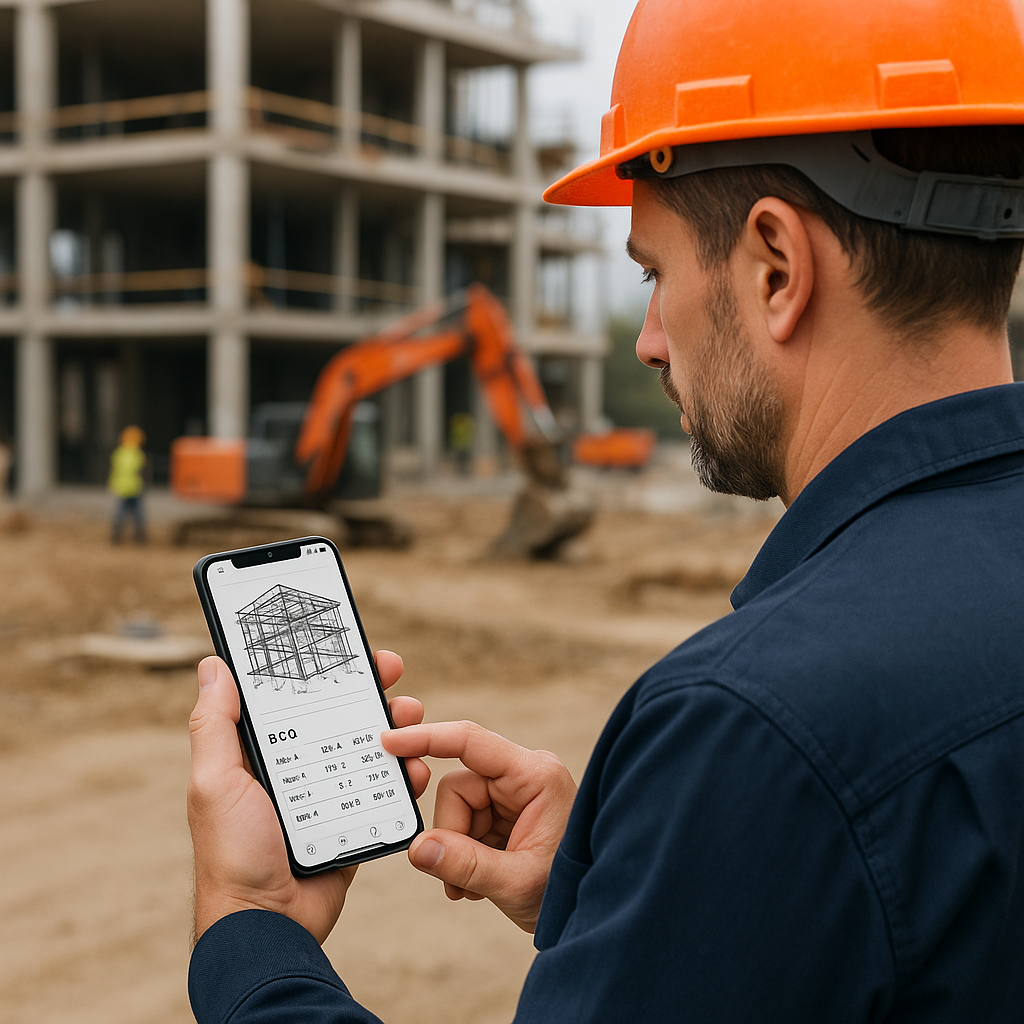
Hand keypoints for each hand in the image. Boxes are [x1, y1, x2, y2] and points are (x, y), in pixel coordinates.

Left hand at [188, 651, 428, 943]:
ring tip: (412, 714)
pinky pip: (384, 790)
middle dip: (368, 688)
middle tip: (392, 669)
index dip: (318, 667)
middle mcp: (296, 767)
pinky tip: (414, 769)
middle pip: (339, 714)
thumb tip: (212, 665)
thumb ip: (215, 726)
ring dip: (395, 726)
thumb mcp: (215, 783)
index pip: (293, 696)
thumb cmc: (232, 855)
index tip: (344, 643)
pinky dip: (403, 775)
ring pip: (368, 747)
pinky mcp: (353, 820)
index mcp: (262, 752)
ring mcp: (327, 794)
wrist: (269, 926)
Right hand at [381, 720, 575, 931]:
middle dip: (452, 836)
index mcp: (535, 775)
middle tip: (460, 882)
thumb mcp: (516, 883)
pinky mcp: (507, 812)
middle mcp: (524, 775)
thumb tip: (417, 848)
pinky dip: (465, 855)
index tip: (390, 742)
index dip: (428, 739)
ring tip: (476, 888)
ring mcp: (515, 793)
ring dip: (458, 851)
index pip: (471, 743)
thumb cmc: (567, 891)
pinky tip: (481, 882)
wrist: (591, 912)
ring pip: (457, 809)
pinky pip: (466, 823)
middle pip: (457, 789)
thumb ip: (465, 864)